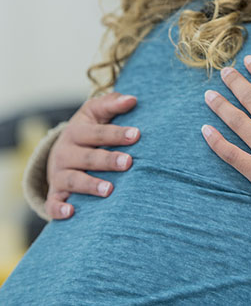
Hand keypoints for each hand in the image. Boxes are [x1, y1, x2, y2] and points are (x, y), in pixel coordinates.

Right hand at [46, 93, 139, 218]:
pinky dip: (59, 209)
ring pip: (73, 180)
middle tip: (129, 162)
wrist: (62, 151)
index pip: (97, 132)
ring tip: (110, 190)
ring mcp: (58, 174)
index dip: (116, 133)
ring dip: (90, 185)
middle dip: (108, 160)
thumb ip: (112, 104)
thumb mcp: (96, 113)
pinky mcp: (55, 193)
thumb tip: (132, 99)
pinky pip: (53, 203)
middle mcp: (65, 152)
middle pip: (87, 157)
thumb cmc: (89, 130)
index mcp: (77, 131)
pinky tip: (72, 212)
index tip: (137, 134)